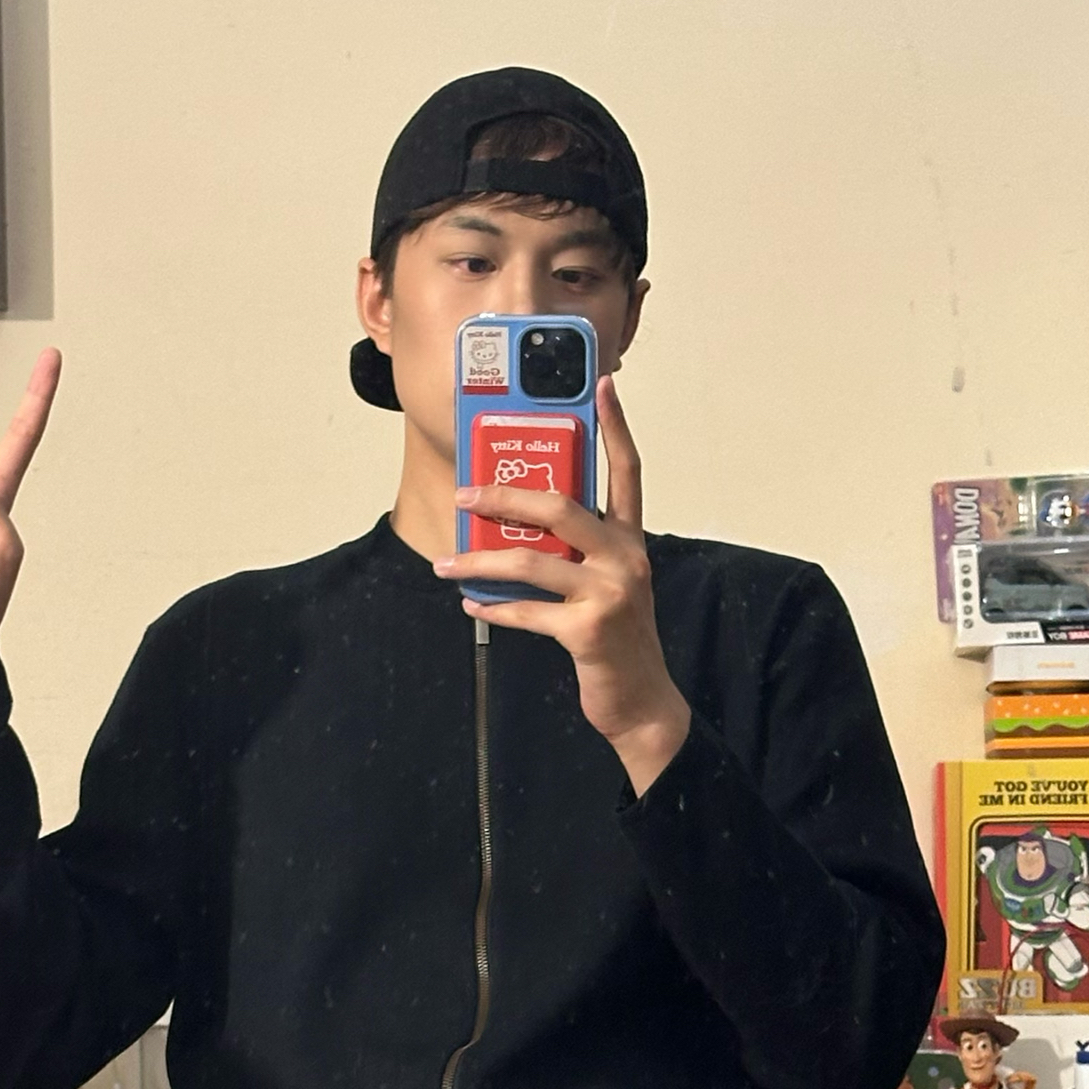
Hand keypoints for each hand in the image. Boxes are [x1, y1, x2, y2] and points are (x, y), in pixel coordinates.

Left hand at [435, 375, 689, 796]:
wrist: (642, 703)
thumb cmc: (617, 640)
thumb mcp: (608, 585)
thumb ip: (578, 553)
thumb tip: (516, 531)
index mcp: (631, 540)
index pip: (627, 470)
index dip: (615, 426)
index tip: (601, 385)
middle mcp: (626, 558)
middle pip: (562, 506)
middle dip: (506, 496)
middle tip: (465, 495)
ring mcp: (610, 594)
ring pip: (532, 561)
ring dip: (481, 562)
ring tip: (446, 563)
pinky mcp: (588, 631)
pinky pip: (527, 612)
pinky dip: (494, 608)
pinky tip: (471, 605)